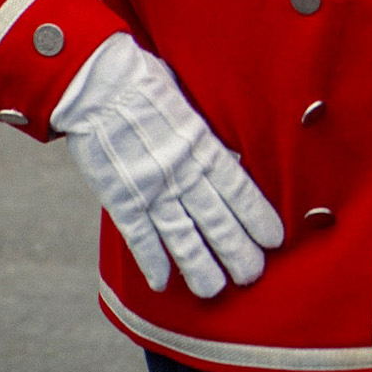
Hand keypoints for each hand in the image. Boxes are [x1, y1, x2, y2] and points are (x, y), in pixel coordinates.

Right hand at [53, 33, 283, 298]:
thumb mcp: (185, 99)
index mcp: (200, 143)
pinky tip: (162, 282)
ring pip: (181, 235)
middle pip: (216, 219)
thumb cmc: (143, 81)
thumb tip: (226, 150)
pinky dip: (150, 260)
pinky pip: (138, 235)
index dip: (256, 216)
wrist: (97, 83)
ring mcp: (150, 187)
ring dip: (199, 265)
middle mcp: (180, 170)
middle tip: (252, 275)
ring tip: (214, 290)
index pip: (237, 188)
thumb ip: (203, 132)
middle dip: (236, 250)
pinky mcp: (119, 196)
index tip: (274, 239)